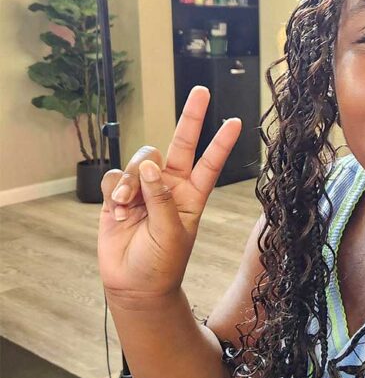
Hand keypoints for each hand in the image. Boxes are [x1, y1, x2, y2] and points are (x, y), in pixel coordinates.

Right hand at [98, 86, 241, 301]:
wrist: (134, 285)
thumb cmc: (162, 263)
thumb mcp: (172, 233)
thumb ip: (162, 199)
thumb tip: (151, 167)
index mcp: (192, 196)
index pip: (210, 163)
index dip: (221, 143)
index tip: (235, 122)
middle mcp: (170, 186)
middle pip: (181, 144)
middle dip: (191, 118)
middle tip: (201, 92)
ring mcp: (145, 189)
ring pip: (142, 161)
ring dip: (135, 178)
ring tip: (130, 206)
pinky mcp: (120, 196)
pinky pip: (116, 177)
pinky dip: (117, 190)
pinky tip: (119, 209)